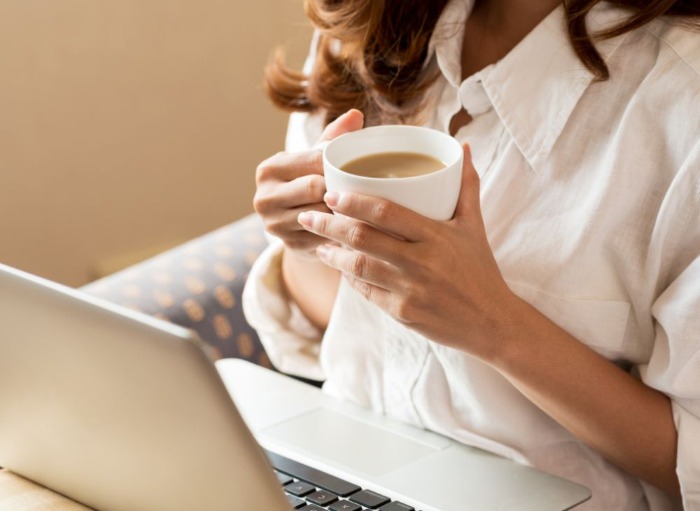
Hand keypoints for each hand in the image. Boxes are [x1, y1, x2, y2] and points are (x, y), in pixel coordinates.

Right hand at [253, 109, 364, 257]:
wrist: (296, 226)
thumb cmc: (309, 182)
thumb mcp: (315, 159)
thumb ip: (333, 136)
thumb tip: (355, 115)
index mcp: (269, 169)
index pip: (312, 160)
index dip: (337, 163)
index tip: (356, 165)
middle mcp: (264, 197)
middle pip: (314, 188)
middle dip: (338, 188)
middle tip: (361, 186)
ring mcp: (274, 224)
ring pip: (321, 213)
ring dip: (341, 210)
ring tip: (359, 205)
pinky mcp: (289, 245)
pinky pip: (324, 235)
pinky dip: (340, 229)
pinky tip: (352, 224)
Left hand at [297, 145, 517, 358]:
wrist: (492, 322)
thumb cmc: (480, 269)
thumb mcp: (474, 225)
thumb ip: (466, 185)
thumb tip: (461, 147)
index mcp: (436, 235)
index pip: (385, 212)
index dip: (353, 201)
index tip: (331, 194)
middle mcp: (420, 262)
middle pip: (362, 238)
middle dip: (329, 225)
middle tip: (308, 215)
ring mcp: (409, 290)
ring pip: (357, 267)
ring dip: (331, 254)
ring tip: (317, 242)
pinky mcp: (401, 313)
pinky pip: (365, 292)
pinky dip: (349, 278)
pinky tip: (339, 268)